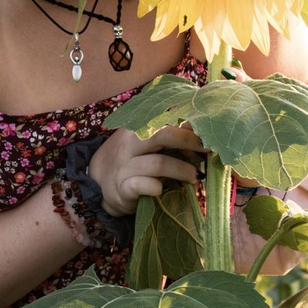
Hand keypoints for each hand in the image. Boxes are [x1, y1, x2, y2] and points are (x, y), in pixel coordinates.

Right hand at [87, 124, 204, 217]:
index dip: (189, 126)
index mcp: (137, 127)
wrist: (99, 182)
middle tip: (207, 152)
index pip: (165, 118)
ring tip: (195, 177)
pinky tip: (163, 189)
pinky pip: (143, 185)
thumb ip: (169, 136)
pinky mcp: (123, 188)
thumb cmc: (132, 159)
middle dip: (189, 142)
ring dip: (182, 170)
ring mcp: (125, 165)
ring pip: (159, 163)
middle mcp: (129, 143)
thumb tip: (202, 133)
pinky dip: (157, 187)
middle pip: (163, 134)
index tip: (208, 135)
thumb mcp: (147, 143)